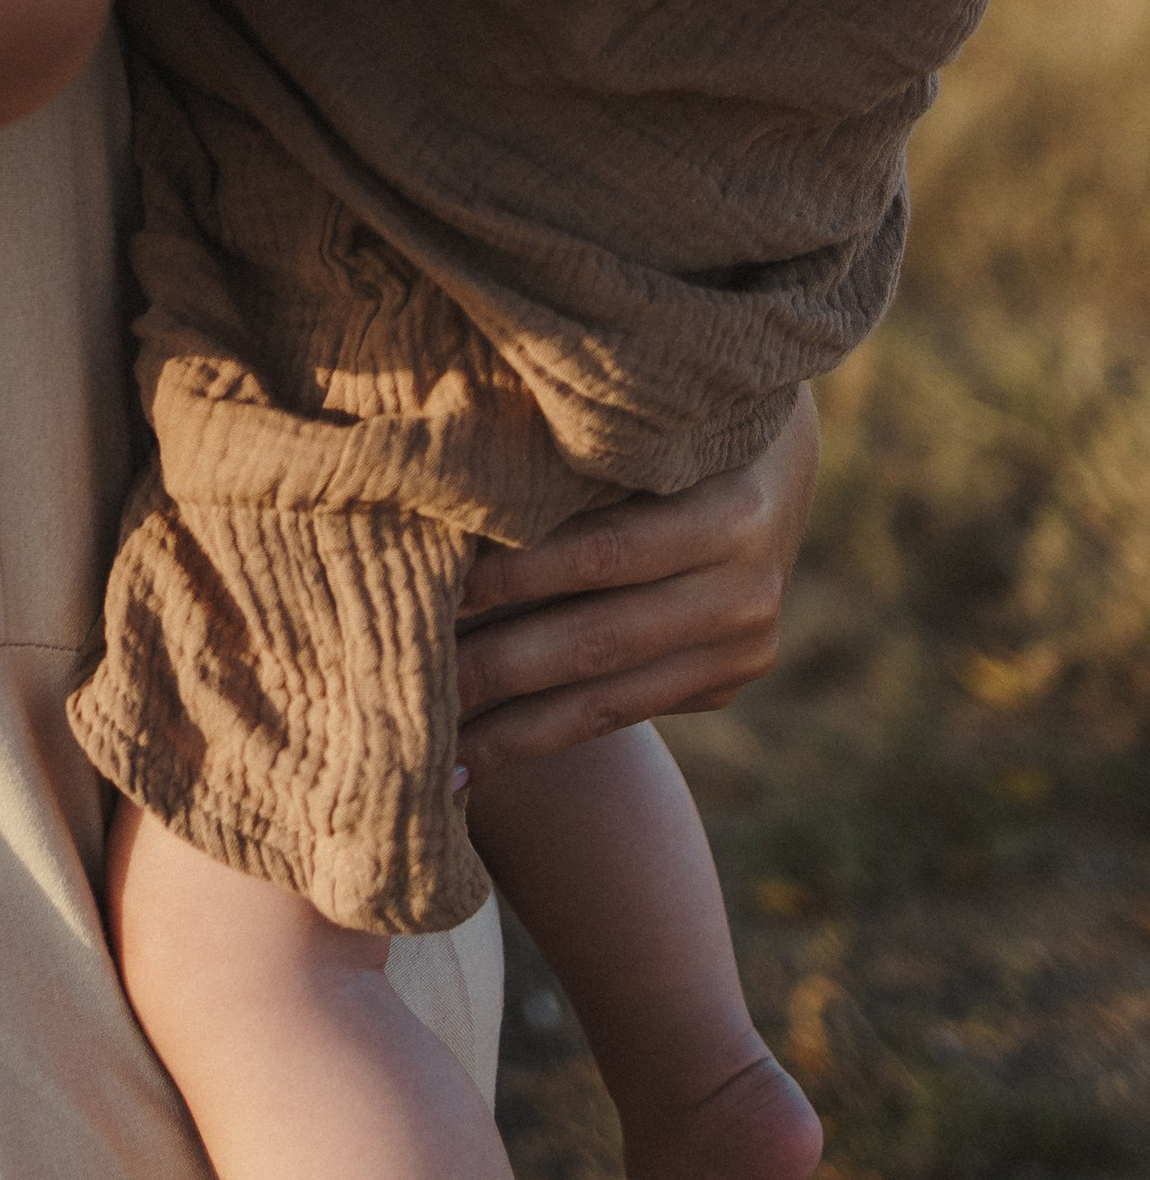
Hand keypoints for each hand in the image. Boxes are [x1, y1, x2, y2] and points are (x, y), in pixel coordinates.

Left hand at [452, 391, 820, 787]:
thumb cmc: (664, 418)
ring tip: (429, 757)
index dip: (512, 574)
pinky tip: (474, 761)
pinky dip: (544, 734)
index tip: (431, 590)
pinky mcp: (728, 683)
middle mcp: (748, 591)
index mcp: (733, 511)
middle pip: (598, 639)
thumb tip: (436, 494)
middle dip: (496, 669)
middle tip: (406, 687)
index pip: (600, 552)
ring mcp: (745, 647)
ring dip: (511, 732)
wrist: (772, 454)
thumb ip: (565, 463)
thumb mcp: (636, 425)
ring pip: (607, 701)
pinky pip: (622, 714)